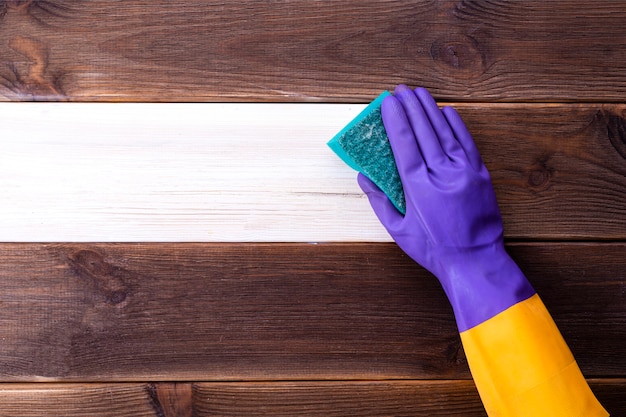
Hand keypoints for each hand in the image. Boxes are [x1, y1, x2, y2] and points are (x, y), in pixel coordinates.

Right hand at [358, 85, 533, 330]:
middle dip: (410, 107)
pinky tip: (446, 111)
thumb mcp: (398, 230)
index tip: (388, 102)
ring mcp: (464, 172)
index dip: (396, 120)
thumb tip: (363, 177)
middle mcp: (441, 174)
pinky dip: (456, 124)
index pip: (404, 144)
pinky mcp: (480, 174)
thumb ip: (379, 201)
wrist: (475, 261)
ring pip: (444, 132)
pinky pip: (467, 142)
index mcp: (418, 187)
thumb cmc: (432, 249)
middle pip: (424, 132)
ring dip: (430, 109)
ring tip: (419, 93)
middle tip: (400, 89)